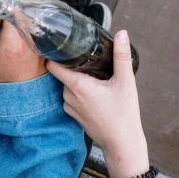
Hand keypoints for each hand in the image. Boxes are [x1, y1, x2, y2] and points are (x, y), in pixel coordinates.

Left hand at [47, 30, 148, 177]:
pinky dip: (78, 91)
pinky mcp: (73, 115)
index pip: (53, 65)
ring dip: (76, 78)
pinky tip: (94, 89)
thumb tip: (121, 34)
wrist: (122, 144)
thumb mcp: (125, 82)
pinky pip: (71, 97)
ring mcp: (69, 107)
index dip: (54, 53)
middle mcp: (68, 96)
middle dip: (71, 64)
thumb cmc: (124, 114)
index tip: (60, 44)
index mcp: (77, 86)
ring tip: (92, 72)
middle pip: (62, 73)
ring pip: (67, 85)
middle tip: (84, 55)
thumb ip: (121, 56)